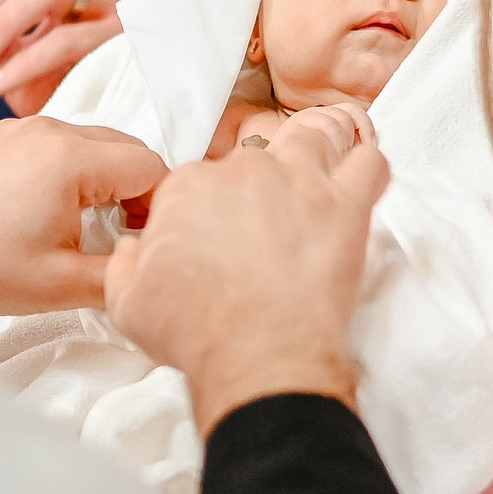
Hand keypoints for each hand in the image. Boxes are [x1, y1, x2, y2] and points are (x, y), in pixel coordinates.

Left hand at [0, 115, 163, 316]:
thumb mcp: (62, 285)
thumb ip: (121, 274)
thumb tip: (149, 267)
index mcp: (71, 158)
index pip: (150, 166)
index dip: (158, 206)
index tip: (142, 239)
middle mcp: (46, 129)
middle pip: (122, 146)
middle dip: (134, 188)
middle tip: (120, 233)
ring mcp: (15, 127)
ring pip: (85, 140)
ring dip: (98, 177)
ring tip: (82, 223)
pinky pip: (45, 141)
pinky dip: (59, 168)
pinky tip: (39, 208)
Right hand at [105, 112, 388, 433]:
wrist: (257, 357)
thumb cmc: (195, 331)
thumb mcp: (126, 301)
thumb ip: (124, 263)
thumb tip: (130, 249)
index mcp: (188, 186)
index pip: (200, 176)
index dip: (208, 204)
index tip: (214, 231)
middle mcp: (244, 172)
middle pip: (257, 152)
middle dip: (261, 177)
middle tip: (265, 214)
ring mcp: (299, 182)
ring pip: (316, 135)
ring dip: (318, 144)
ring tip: (317, 166)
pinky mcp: (346, 206)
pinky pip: (368, 161)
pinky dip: (366, 160)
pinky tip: (358, 170)